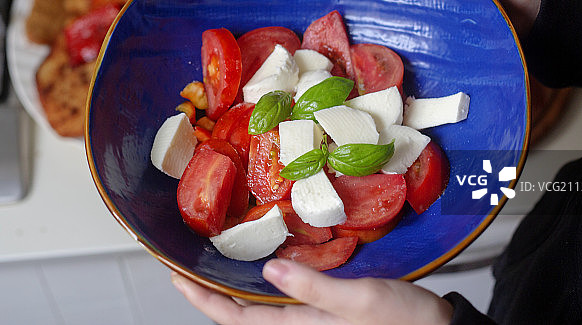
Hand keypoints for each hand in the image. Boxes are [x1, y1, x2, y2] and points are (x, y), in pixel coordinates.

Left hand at [171, 258, 452, 324]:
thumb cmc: (405, 322)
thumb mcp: (362, 299)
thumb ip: (314, 288)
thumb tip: (268, 269)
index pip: (238, 318)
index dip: (204, 300)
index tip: (176, 277)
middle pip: (242, 315)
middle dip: (211, 294)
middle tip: (187, 266)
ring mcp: (312, 321)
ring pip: (260, 309)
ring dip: (234, 288)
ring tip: (215, 263)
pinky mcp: (326, 314)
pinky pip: (284, 302)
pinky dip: (265, 285)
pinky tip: (265, 266)